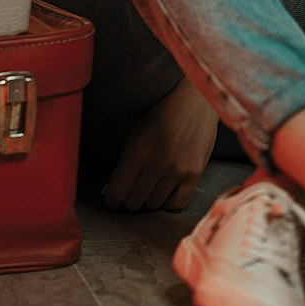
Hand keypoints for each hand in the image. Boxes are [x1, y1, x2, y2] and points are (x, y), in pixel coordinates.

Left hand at [102, 77, 218, 211]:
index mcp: (138, 150)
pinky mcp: (195, 174)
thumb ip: (124, 163)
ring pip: (154, 204)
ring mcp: (178, 170)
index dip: (112, 198)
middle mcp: (157, 163)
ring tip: (148, 188)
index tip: (112, 200)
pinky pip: (177, 204)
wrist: (195, 101)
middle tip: (130, 191)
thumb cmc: (162, 114)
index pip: (118, 189)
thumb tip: (109, 191)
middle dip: (128, 199)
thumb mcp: (136, 132)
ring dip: (148, 199)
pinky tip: (165, 193)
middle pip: (134, 201)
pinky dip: (168, 202)